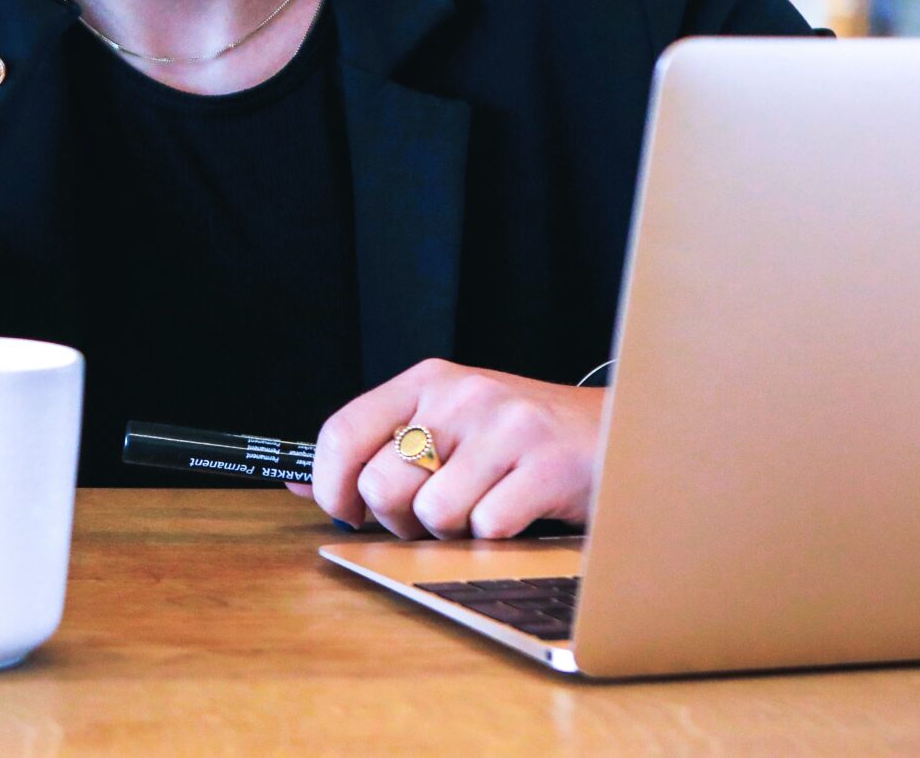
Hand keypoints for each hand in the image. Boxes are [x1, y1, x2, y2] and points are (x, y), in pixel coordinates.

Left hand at [289, 358, 603, 539]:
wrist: (624, 431)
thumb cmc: (524, 440)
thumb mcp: (449, 426)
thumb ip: (379, 450)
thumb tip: (295, 486)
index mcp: (428, 380)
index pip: (342, 430)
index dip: (331, 486)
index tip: (347, 513)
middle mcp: (462, 394)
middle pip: (382, 482)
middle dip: (399, 520)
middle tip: (432, 518)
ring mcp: (506, 427)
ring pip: (433, 512)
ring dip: (452, 533)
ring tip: (481, 512)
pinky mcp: (546, 465)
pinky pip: (487, 527)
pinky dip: (495, 539)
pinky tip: (518, 516)